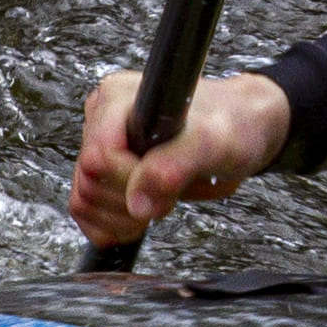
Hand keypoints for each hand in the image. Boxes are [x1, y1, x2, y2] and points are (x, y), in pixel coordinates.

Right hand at [67, 66, 294, 249]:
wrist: (243, 130)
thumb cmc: (232, 125)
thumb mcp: (212, 142)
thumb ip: (173, 167)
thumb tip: (137, 202)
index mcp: (117, 99)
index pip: (98, 158)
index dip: (131, 182)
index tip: (167, 184)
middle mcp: (102, 120)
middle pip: (89, 183)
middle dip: (131, 201)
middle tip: (169, 193)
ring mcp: (101, 148)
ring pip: (83, 201)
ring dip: (123, 217)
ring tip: (160, 201)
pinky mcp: (104, 174)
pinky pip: (85, 212)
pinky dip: (112, 226)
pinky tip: (141, 216)